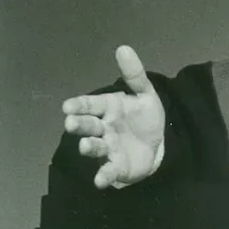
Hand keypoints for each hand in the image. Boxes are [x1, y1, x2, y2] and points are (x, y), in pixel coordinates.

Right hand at [62, 46, 165, 188]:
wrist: (160, 144)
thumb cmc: (145, 118)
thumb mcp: (145, 94)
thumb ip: (134, 75)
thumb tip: (123, 48)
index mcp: (107, 108)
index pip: (90, 104)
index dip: (79, 105)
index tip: (68, 106)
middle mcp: (103, 128)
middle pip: (89, 125)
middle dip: (79, 124)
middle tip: (71, 123)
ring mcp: (109, 148)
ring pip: (95, 147)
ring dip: (89, 146)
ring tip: (86, 145)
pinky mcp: (117, 166)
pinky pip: (108, 171)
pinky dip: (103, 176)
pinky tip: (100, 181)